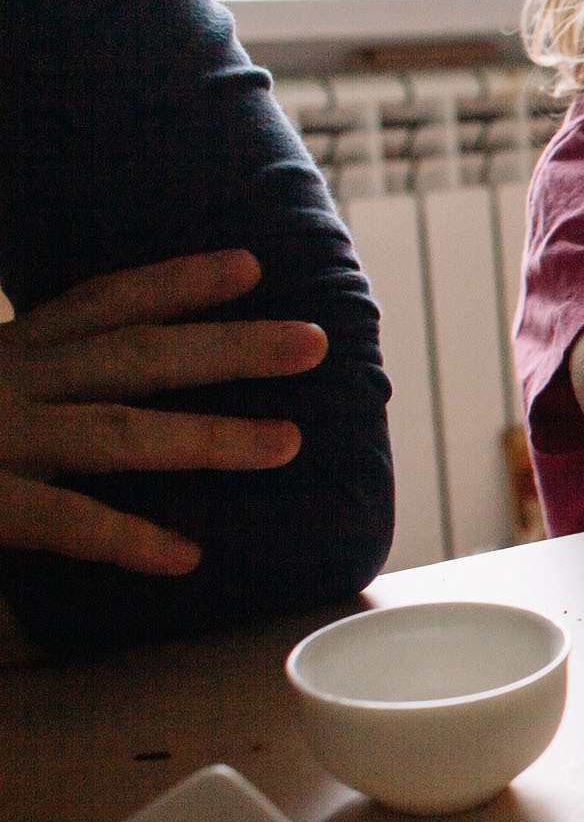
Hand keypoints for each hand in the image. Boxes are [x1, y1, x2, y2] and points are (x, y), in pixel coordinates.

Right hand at [0, 250, 324, 574]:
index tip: (251, 267)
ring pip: (119, 431)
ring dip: (209, 437)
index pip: (102, 306)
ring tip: (289, 443)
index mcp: (10, 353)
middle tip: (314, 342)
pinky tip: (186, 555)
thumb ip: (31, 385)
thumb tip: (101, 396)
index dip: (178, 284)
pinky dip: (124, 535)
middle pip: (137, 355)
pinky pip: (61, 519)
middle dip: (231, 347)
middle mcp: (8, 381)